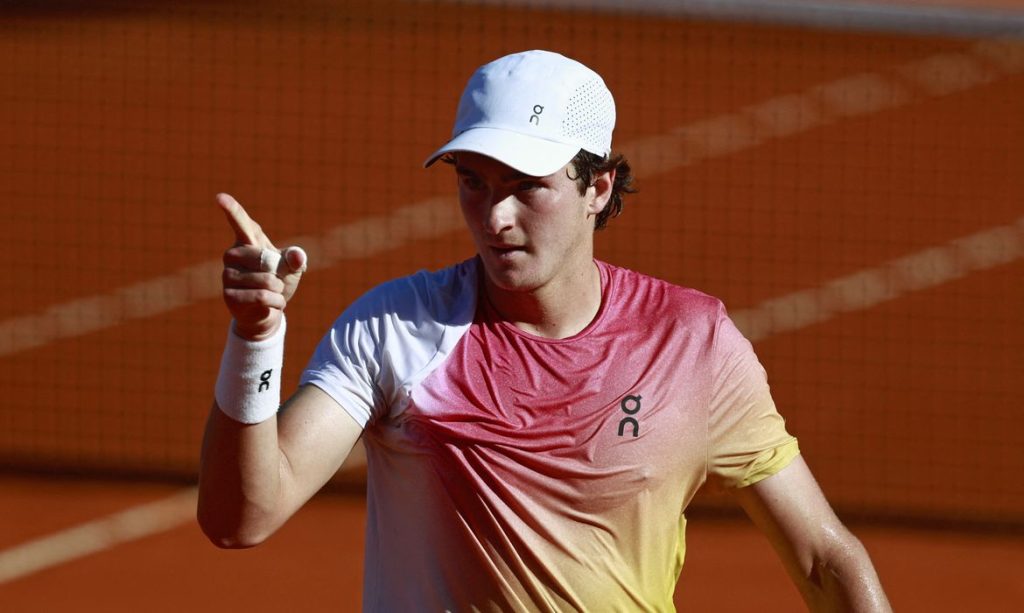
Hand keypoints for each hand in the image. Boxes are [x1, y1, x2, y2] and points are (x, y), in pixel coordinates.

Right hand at [217, 193, 306, 340]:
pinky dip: (275, 302)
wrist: (269, 310)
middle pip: (264, 259)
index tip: (219, 197)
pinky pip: (261, 297)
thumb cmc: (278, 281)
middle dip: (279, 273)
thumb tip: (298, 256)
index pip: (240, 222)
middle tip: (276, 280)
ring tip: (273, 293)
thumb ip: (295, 259)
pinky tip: (271, 304)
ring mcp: (227, 275)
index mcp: (248, 241)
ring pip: (265, 281)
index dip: (231, 209)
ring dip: (279, 290)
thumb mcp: (292, 268)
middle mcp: (233, 255)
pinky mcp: (228, 295)